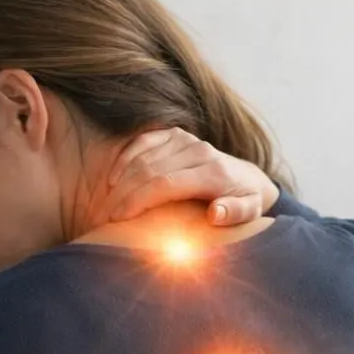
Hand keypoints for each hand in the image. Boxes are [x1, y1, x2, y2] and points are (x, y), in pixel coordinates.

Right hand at [105, 128, 279, 225]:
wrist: (247, 178)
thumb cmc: (243, 202)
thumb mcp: (249, 212)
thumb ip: (235, 213)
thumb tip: (215, 213)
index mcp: (213, 172)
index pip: (165, 184)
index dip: (138, 201)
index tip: (118, 219)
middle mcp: (198, 151)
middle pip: (149, 170)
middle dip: (123, 194)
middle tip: (104, 216)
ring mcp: (186, 139)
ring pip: (142, 156)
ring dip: (120, 180)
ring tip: (105, 204)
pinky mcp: (175, 134)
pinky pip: (143, 142)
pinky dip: (125, 159)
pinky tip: (112, 180)